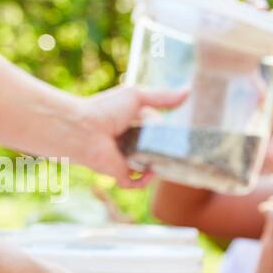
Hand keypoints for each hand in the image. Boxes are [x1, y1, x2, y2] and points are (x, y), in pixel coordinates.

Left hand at [69, 83, 187, 184]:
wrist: (83, 129)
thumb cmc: (105, 109)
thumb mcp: (138, 96)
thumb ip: (163, 97)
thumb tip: (190, 90)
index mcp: (131, 122)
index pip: (157, 128)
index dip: (166, 130)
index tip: (179, 131)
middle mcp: (128, 141)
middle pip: (155, 148)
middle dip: (165, 147)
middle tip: (176, 147)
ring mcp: (124, 158)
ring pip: (150, 164)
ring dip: (158, 162)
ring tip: (164, 157)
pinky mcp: (120, 174)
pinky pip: (138, 182)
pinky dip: (146, 179)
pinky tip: (150, 169)